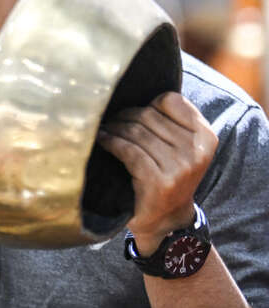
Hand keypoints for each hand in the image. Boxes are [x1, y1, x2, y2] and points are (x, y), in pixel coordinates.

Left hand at [98, 92, 217, 254]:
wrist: (166, 219)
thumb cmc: (166, 173)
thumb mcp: (179, 145)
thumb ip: (167, 120)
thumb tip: (129, 88)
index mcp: (206, 137)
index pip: (170, 100)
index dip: (147, 103)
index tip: (134, 112)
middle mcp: (196, 152)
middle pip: (148, 116)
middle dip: (124, 116)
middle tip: (110, 121)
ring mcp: (180, 168)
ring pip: (135, 132)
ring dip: (114, 128)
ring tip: (104, 130)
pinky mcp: (159, 181)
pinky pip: (128, 150)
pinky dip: (110, 142)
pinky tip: (102, 140)